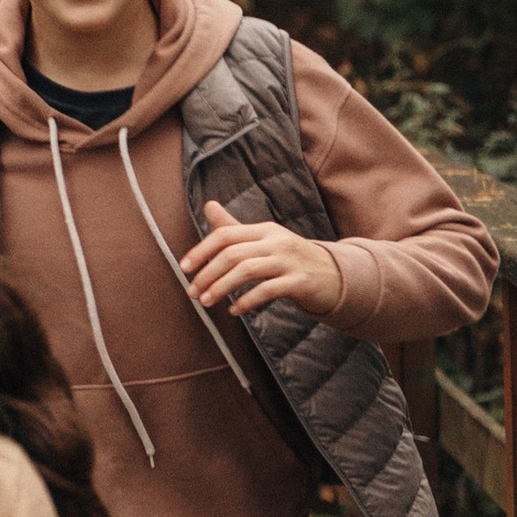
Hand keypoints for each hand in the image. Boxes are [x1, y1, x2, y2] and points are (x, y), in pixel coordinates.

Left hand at [179, 201, 343, 322]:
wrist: (333, 276)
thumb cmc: (289, 259)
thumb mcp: (263, 240)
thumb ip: (234, 228)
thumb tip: (208, 205)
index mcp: (264, 229)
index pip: (225, 235)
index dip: (201, 251)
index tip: (183, 268)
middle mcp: (276, 241)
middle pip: (232, 253)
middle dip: (207, 274)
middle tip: (192, 293)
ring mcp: (289, 261)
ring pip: (247, 270)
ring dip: (221, 288)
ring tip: (206, 302)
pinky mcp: (300, 282)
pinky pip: (267, 290)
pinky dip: (247, 301)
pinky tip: (234, 311)